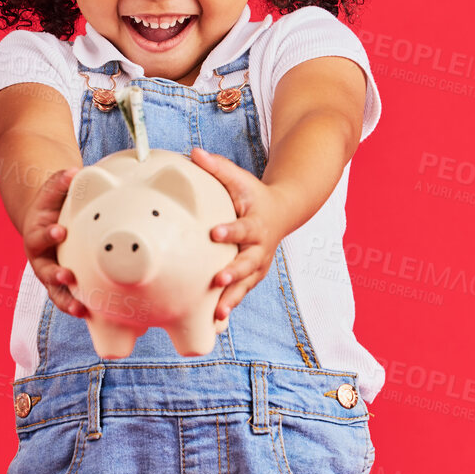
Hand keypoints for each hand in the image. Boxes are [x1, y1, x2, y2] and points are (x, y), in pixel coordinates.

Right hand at [20, 166, 89, 317]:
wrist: (46, 222)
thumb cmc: (52, 205)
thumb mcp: (53, 191)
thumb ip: (62, 181)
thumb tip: (75, 171)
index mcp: (37, 233)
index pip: (40, 234)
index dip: (48, 234)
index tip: (60, 232)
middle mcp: (40, 257)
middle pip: (44, 269)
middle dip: (55, 274)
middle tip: (67, 276)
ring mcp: (49, 272)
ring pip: (54, 291)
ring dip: (65, 300)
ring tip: (79, 308)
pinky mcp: (60, 284)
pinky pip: (66, 297)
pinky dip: (75, 305)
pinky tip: (90, 313)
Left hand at [189, 146, 291, 323]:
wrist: (282, 212)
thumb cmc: (253, 195)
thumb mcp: (239, 179)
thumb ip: (217, 167)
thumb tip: (193, 152)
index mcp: (256, 223)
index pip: (243, 227)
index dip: (231, 231)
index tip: (215, 233)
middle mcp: (260, 247)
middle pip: (248, 263)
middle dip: (234, 273)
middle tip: (219, 280)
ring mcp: (258, 264)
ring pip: (246, 284)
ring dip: (233, 298)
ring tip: (218, 313)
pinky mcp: (253, 276)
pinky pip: (242, 293)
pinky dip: (230, 305)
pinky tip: (216, 321)